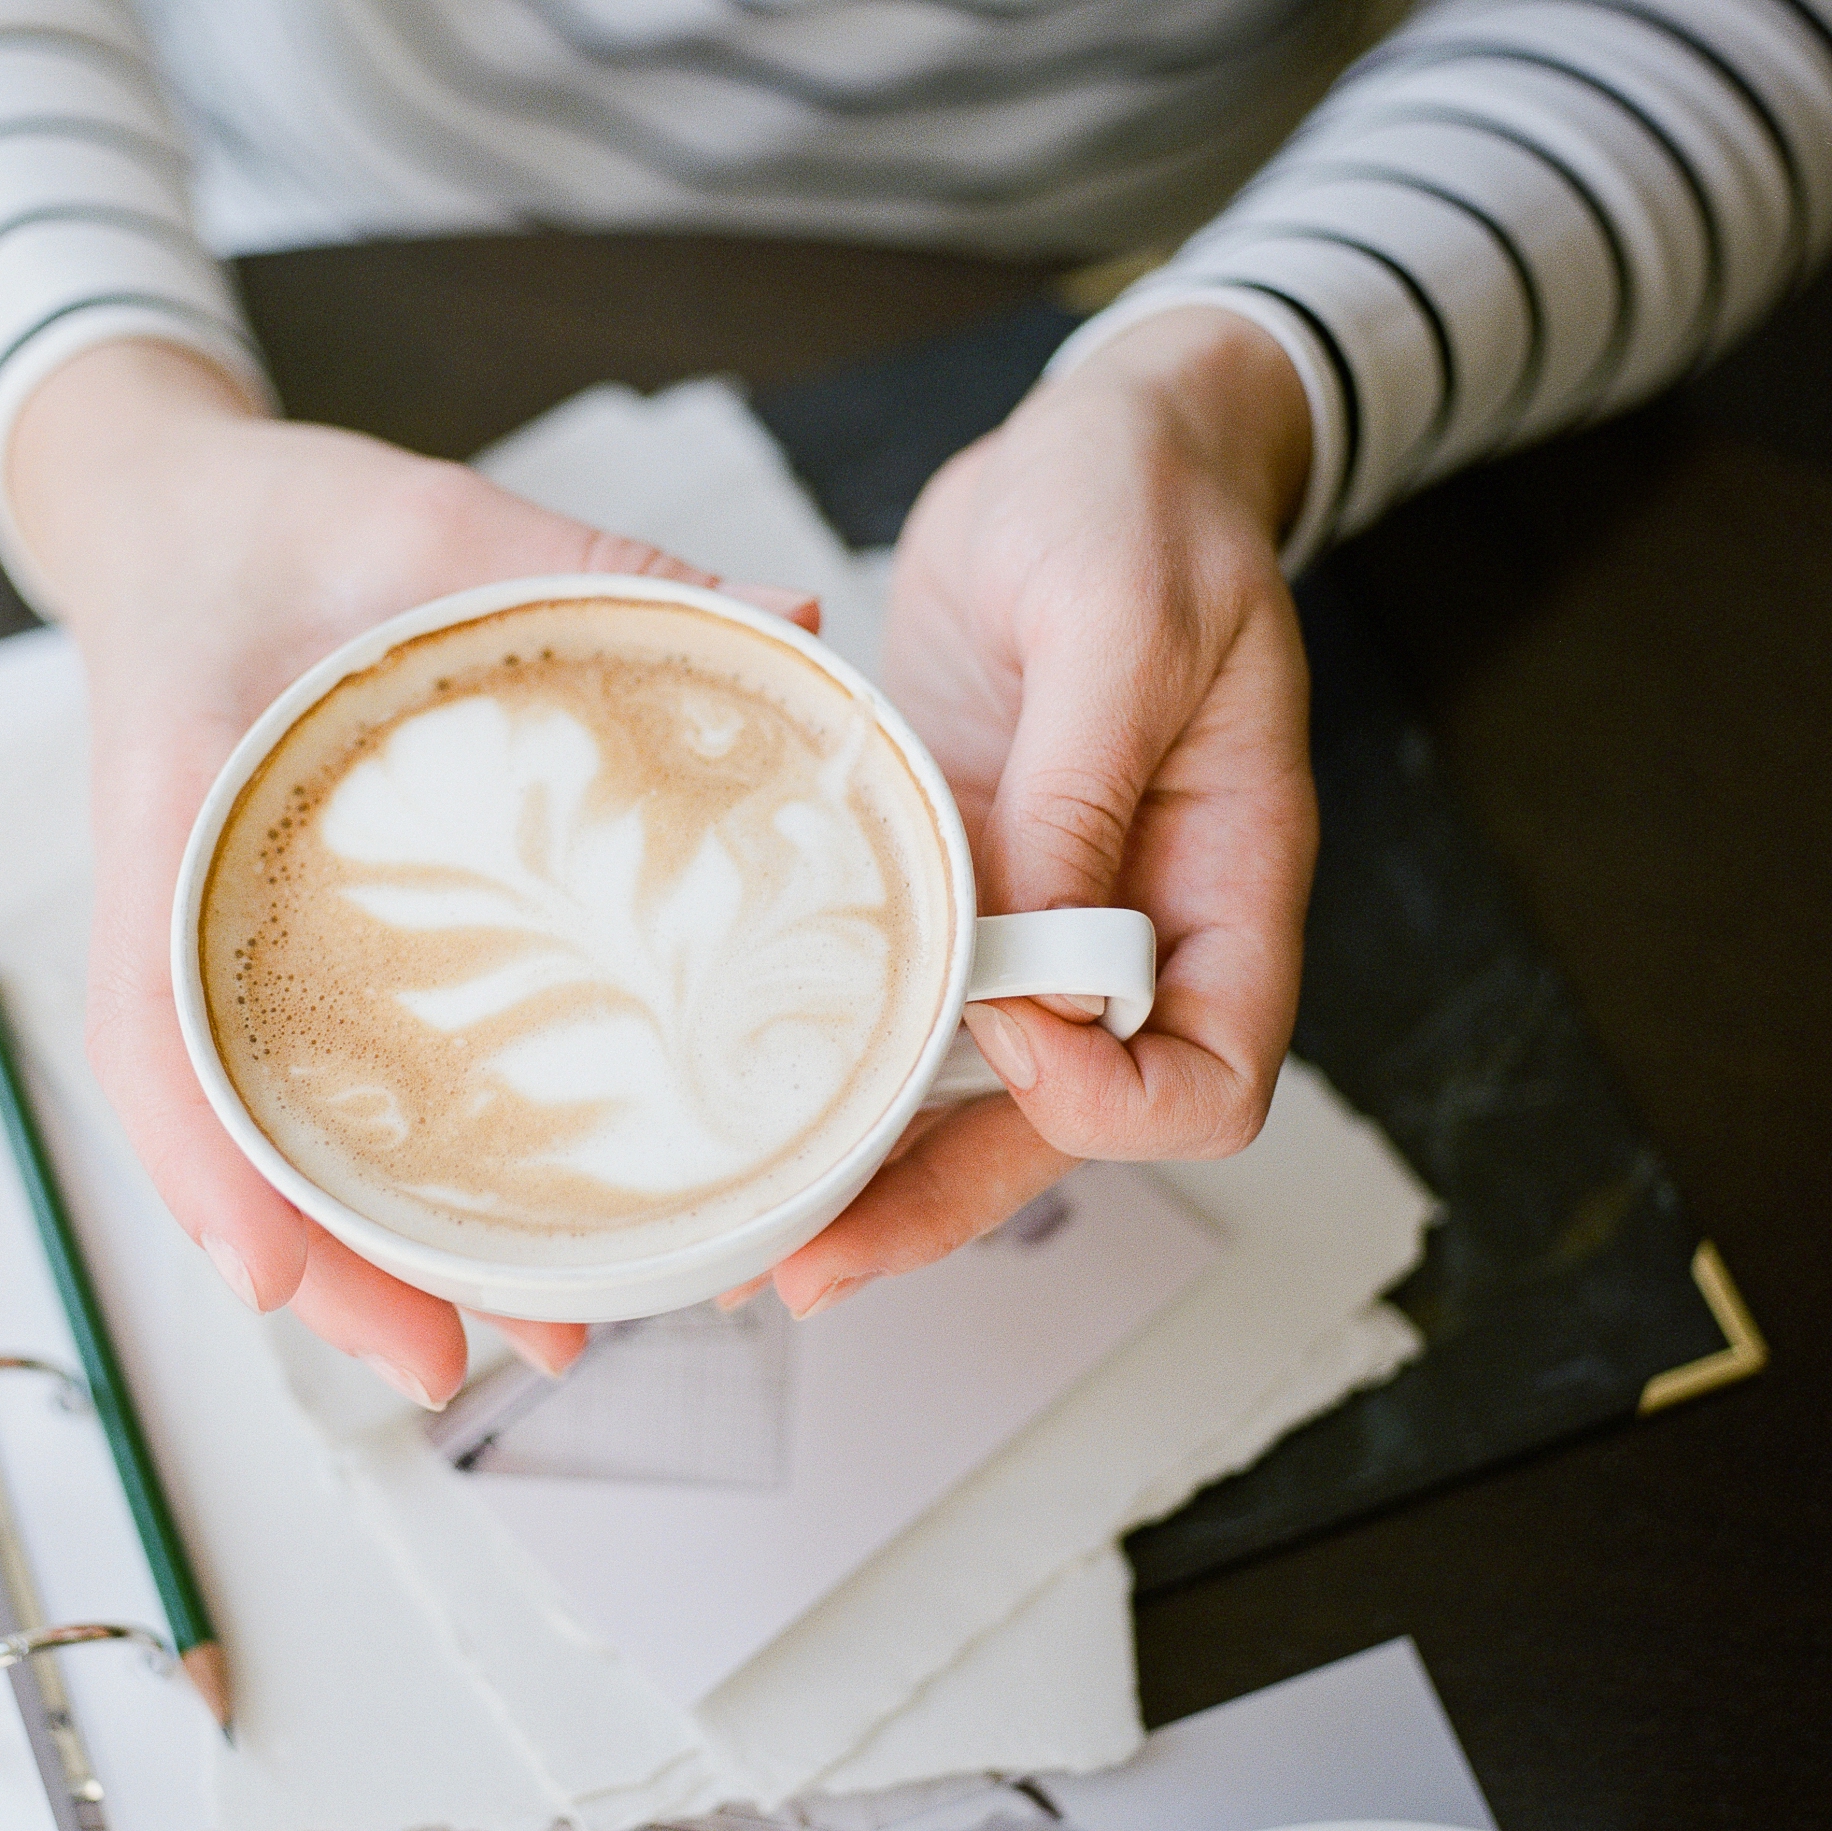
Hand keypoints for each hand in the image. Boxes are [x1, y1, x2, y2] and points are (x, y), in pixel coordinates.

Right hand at [8, 339, 816, 1406]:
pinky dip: (375, 1167)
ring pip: (255, 1128)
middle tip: (456, 1362)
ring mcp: (210, 939)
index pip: (152, 1012)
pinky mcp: (261, 943)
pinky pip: (297, 1076)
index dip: (206, 1155)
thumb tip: (803, 620)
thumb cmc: (278, 525)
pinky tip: (488, 1217)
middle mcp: (176, 902)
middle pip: (213, 1124)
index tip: (274, 1273)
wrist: (176, 516)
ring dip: (359, 1247)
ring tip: (505, 1339)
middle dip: (324, 1260)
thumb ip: (604, 567)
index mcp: (177, 801)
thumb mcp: (433, 516)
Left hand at [760, 305, 1319, 1317]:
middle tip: (810, 1262)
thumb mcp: (1121, 626)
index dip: (1108, 1091)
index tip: (1009, 1024)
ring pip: (971, 1083)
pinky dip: (839, 1055)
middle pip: (1065, 1121)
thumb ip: (1080, 791)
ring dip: (871, 1160)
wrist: (1093, 451)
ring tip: (752, 1225)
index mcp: (1226, 879)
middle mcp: (1139, 923)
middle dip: (943, 1198)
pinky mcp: (955, 869)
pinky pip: (906, 997)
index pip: (1209, 1076)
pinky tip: (748, 1093)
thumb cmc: (1138, 509)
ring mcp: (1040, 907)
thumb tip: (1032, 959)